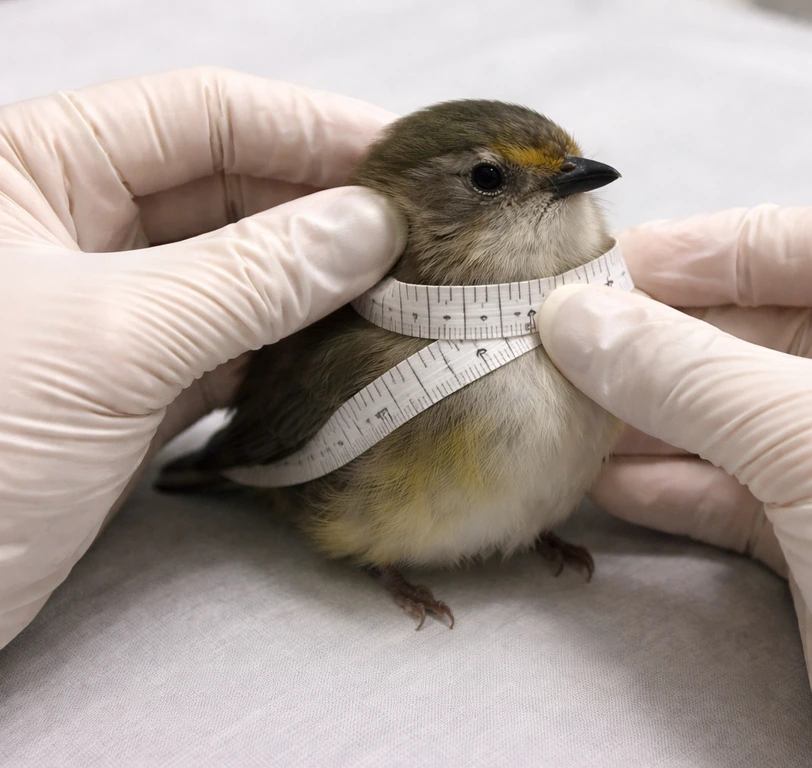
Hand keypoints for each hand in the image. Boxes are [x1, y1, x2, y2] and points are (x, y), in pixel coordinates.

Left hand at [0, 68, 406, 649]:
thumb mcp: (110, 339)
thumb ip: (250, 277)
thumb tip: (366, 229)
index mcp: (35, 168)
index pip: (204, 116)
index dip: (312, 129)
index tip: (403, 162)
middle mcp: (75, 228)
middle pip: (233, 191)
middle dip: (328, 214)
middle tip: (423, 240)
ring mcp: (112, 312)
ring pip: (242, 274)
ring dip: (322, 285)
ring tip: (407, 294)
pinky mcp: (133, 388)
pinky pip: (234, 346)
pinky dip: (293, 349)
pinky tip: (351, 351)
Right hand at [537, 205, 811, 765]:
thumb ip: (693, 374)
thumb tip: (584, 321)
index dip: (732, 246)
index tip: (637, 261)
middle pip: (772, 334)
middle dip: (674, 336)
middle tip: (582, 336)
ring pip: (738, 421)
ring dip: (653, 412)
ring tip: (577, 405)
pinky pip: (729, 499)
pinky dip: (666, 485)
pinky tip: (609, 478)